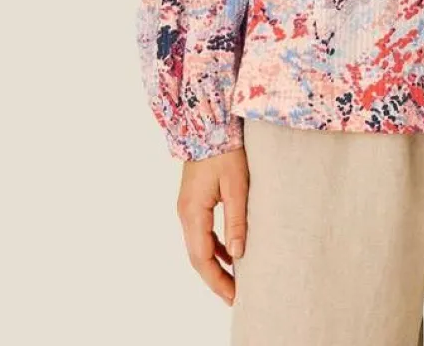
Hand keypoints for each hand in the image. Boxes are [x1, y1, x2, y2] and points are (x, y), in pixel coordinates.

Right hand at [176, 146, 248, 305]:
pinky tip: (229, 253)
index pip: (202, 258)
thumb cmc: (225, 151)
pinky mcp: (193, 201)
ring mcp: (187, 208)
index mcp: (192, 213)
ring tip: (234, 281)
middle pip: (197, 257)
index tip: (233, 296)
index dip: (217, 280)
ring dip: (214, 264)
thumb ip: (236, 220)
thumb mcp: (236, 185)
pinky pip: (201, 233)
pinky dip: (214, 247)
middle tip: (235, 296)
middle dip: (215, 278)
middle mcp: (185, 214)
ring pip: (198, 246)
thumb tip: (238, 254)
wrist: (209, 125)